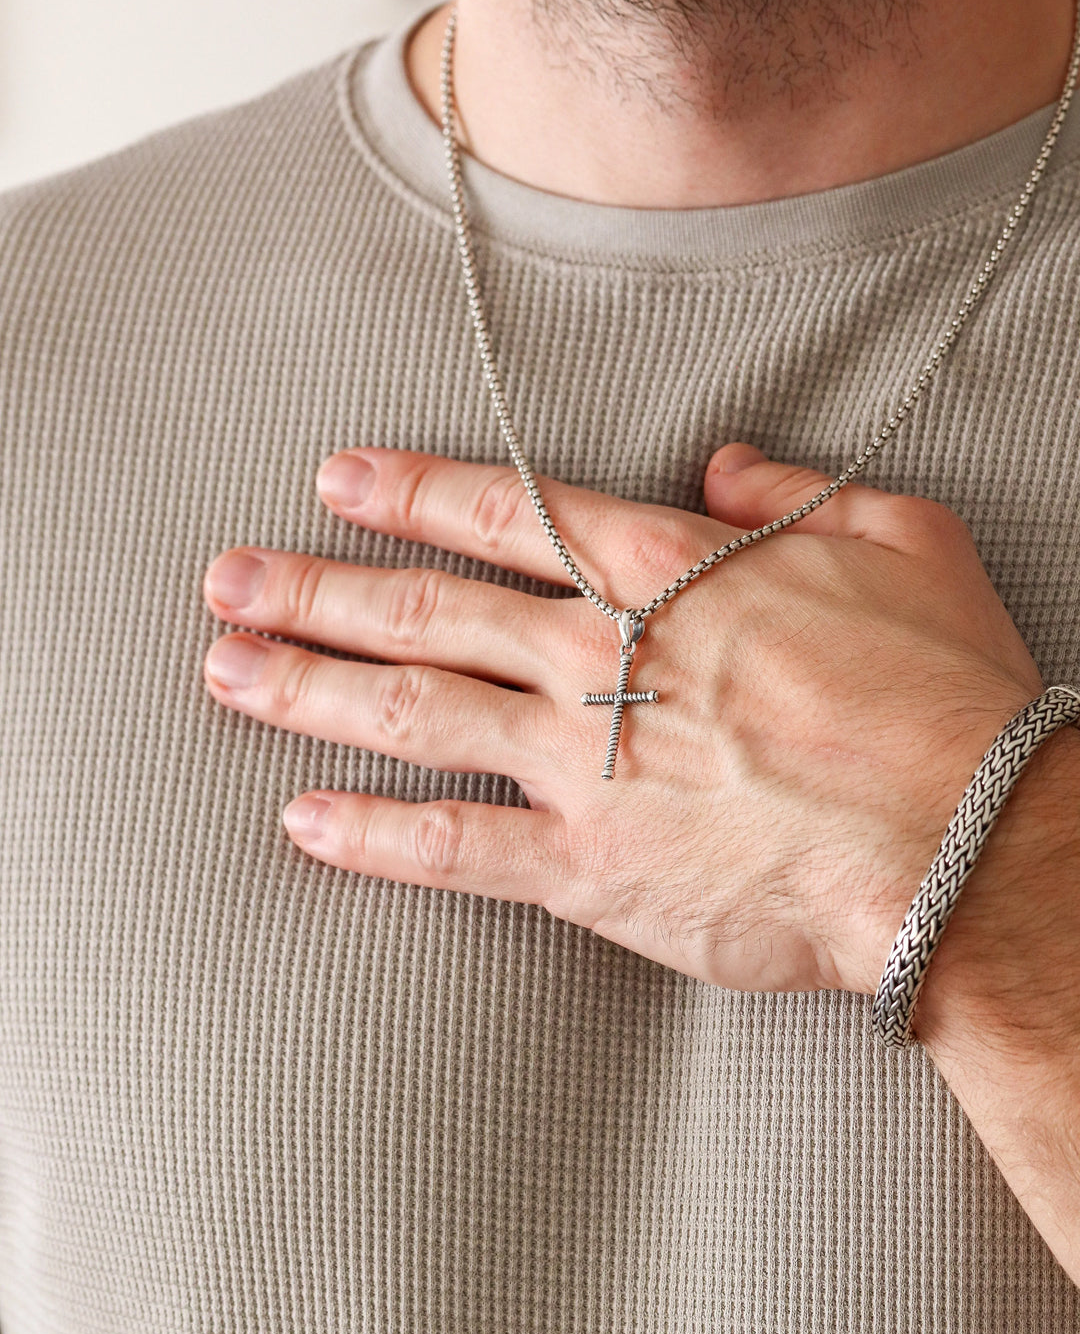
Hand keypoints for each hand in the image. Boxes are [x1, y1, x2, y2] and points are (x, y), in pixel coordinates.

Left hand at [202, 442, 1041, 998]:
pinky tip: (304, 819)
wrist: (965, 841)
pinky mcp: (589, 870)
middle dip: (317, 587)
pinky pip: (457, 849)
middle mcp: (600, 655)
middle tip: (230, 578)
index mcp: (665, 571)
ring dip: (312, 687)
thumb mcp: (901, 537)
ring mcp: (583, 764)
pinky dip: (375, 835)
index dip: (411, 493)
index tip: (337, 479)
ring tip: (227, 671)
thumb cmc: (942, 692)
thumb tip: (724, 463)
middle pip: (427, 610)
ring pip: (417, 712)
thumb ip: (793, 491)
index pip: (506, 514)